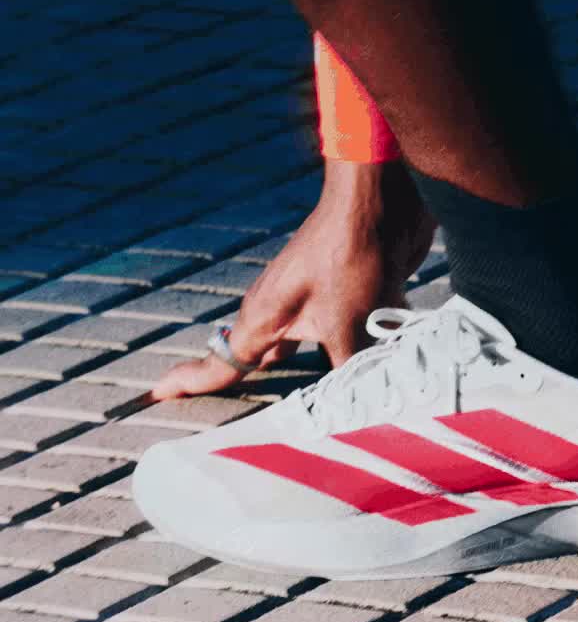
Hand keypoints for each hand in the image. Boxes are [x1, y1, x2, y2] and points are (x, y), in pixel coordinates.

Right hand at [152, 160, 435, 398]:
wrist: (379, 202)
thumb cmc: (350, 258)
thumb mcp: (349, 327)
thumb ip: (348, 372)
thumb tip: (358, 405)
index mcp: (263, 320)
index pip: (218, 364)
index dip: (189, 383)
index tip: (155, 394)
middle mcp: (280, 311)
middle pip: (259, 360)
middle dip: (252, 386)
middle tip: (246, 419)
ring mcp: (312, 298)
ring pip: (303, 347)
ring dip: (311, 373)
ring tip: (313, 404)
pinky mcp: (345, 290)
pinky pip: (340, 332)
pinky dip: (348, 352)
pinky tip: (367, 369)